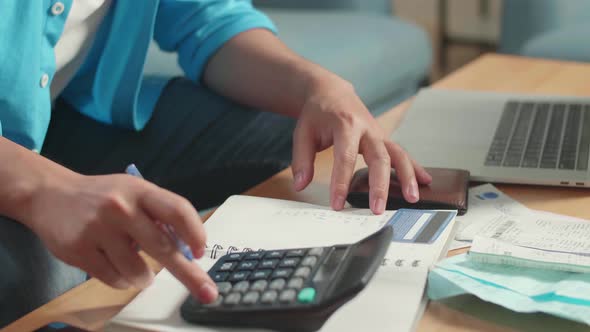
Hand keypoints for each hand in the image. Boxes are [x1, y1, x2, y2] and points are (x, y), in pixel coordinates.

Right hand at [25, 172, 216, 302]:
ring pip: (137, 270)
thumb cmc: (103, 196)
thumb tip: (188, 247)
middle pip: (163, 247)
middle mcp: (121, 207)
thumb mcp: (134, 192)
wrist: (50, 195)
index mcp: (140, 190)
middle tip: (206, 292)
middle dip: (188, 274)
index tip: (201, 252)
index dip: (195, 233)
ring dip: (145, 278)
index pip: (177, 210)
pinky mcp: (79, 250)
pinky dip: (122, 280)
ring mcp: (98, 229)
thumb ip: (159, 214)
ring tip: (140, 271)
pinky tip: (117, 267)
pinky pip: (114, 279)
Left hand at [291, 75, 431, 213]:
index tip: (338, 204)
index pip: (345, 158)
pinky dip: (415, 167)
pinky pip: (402, 153)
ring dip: (407, 176)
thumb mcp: (303, 133)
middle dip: (379, 185)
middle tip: (378, 209)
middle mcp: (366, 129)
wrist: (331, 92)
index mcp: (344, 125)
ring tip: (412, 198)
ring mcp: (378, 134)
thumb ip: (302, 160)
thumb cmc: (318, 114)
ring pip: (398, 154)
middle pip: (378, 157)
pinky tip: (426, 181)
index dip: (341, 182)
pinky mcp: (384, 139)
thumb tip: (301, 184)